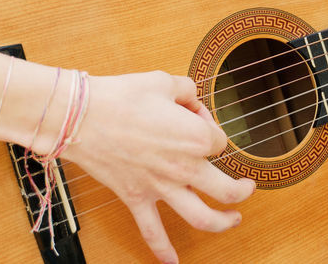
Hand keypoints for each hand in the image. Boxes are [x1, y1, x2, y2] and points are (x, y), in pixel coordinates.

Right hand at [63, 72, 254, 263]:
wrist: (81, 116)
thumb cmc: (121, 97)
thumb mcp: (162, 81)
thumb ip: (186, 91)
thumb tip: (192, 100)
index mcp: (195, 137)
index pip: (219, 139)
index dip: (211, 126)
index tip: (196, 116)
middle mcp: (184, 166)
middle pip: (226, 188)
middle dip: (242, 189)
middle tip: (246, 187)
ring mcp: (161, 186)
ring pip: (201, 217)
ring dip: (223, 223)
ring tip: (233, 220)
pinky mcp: (137, 197)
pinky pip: (153, 230)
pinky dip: (164, 250)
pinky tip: (173, 261)